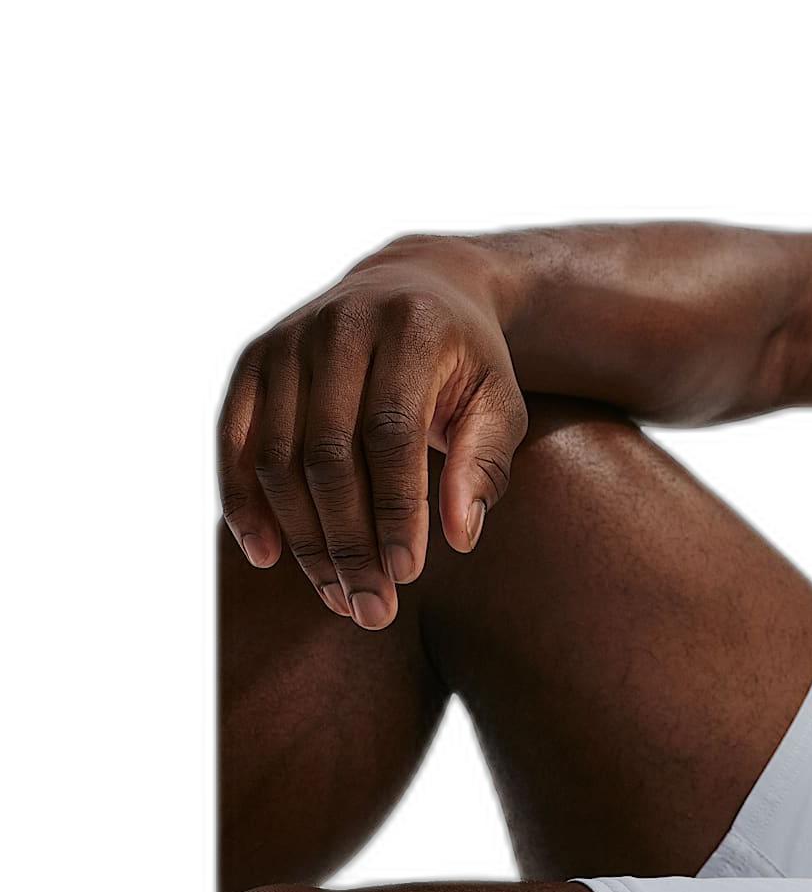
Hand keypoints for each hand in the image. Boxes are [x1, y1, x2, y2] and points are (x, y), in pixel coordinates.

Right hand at [218, 237, 528, 627]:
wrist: (417, 285)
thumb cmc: (468, 361)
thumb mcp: (499, 401)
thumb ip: (485, 464)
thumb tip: (460, 536)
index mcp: (410, 329)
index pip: (392, 432)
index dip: (396, 508)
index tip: (408, 574)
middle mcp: (338, 327)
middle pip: (328, 452)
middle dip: (348, 539)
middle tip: (372, 607)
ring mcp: (286, 341)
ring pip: (277, 455)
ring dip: (302, 537)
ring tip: (336, 596)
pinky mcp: (252, 360)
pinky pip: (233, 440)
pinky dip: (243, 502)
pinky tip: (267, 555)